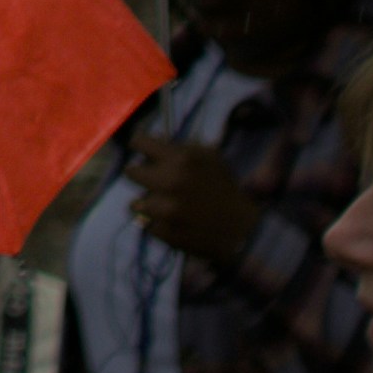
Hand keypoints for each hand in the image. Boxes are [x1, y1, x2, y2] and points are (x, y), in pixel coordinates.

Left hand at [125, 134, 255, 269]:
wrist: (241, 230)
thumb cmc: (225, 189)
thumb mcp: (210, 158)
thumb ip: (181, 147)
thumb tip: (155, 139)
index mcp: (180, 159)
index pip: (139, 143)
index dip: (141, 147)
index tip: (143, 153)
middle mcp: (168, 182)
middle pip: (130, 172)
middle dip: (142, 175)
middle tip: (154, 181)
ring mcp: (164, 209)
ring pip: (136, 202)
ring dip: (147, 203)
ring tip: (163, 205)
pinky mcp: (164, 232)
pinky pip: (146, 224)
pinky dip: (156, 223)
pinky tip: (171, 222)